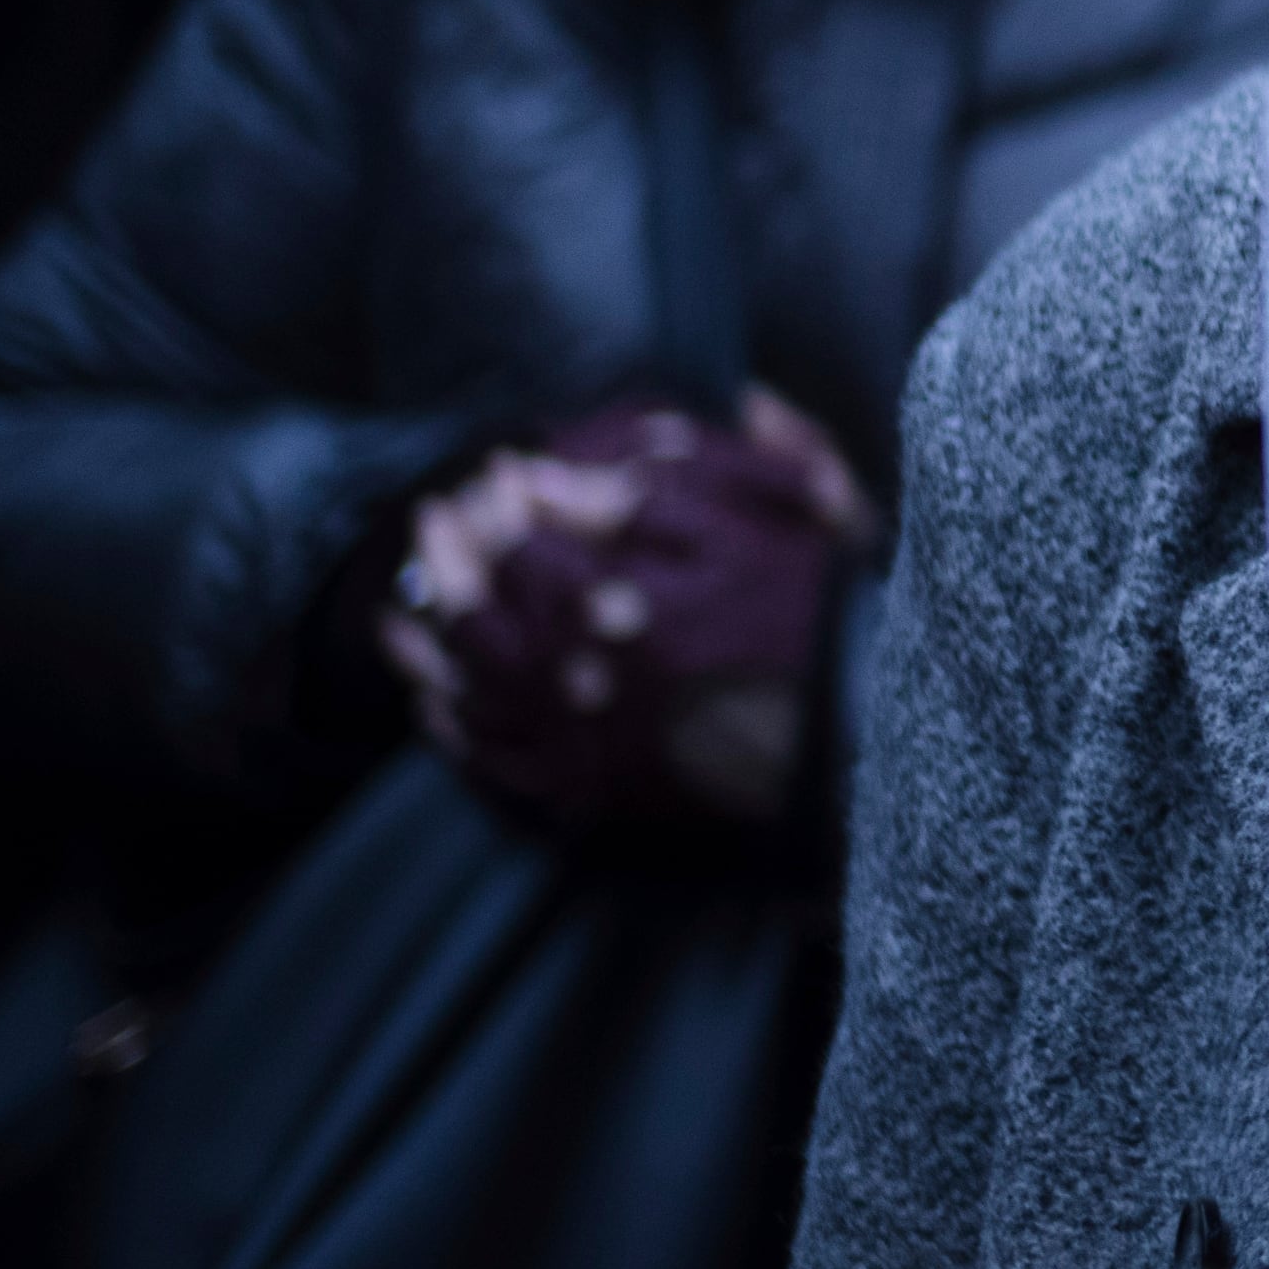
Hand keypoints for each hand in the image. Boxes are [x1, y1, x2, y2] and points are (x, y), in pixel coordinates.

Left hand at [376, 389, 867, 820]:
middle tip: (434, 520)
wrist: (867, 742)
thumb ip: (665, 487)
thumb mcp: (778, 526)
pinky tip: (433, 702)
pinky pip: (494, 768)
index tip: (492, 475)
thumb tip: (559, 468)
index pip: (530, 548)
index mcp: (637, 608)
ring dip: (426, 645)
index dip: (500, 506)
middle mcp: (594, 682)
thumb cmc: (831, 622)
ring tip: (401, 606)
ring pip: (472, 691)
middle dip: (451, 560)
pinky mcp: (591, 799)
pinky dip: (452, 731)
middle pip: (486, 615)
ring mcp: (587, 748)